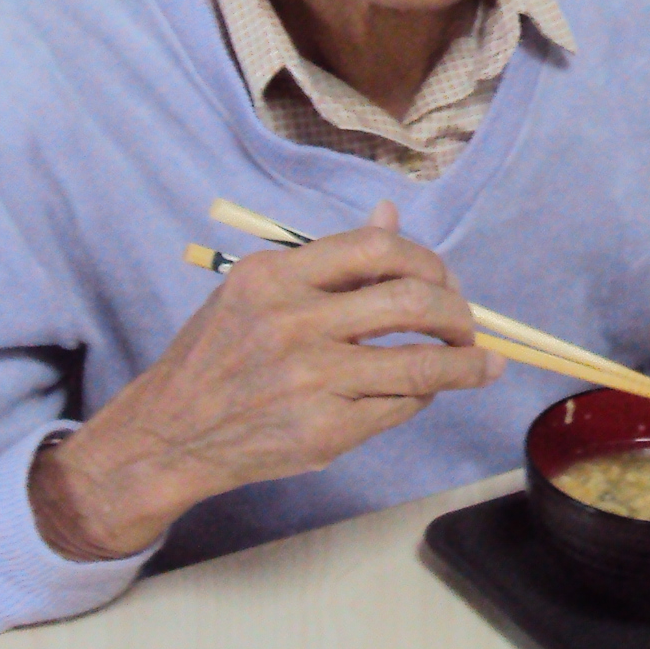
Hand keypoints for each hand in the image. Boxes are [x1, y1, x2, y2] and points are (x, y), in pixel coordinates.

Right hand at [33, 201, 501, 558]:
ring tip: (480, 361)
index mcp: (276, 278)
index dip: (426, 261)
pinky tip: (425, 391)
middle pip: (413, 302)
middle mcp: (293, 325)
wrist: (168, 434)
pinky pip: (400, 406)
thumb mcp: (258, 292)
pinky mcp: (325, 432)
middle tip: (467, 324)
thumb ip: (329, 261)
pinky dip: (423, 395)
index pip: (378, 249)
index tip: (440, 279)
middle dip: (458, 311)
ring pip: (422, 364)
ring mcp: (312, 381)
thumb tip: (391, 214)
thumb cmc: (219, 356)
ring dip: (465, 363)